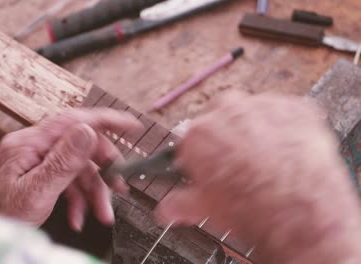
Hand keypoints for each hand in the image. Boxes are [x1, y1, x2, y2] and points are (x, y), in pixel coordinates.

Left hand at [0, 108, 141, 229]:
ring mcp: (34, 160)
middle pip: (80, 146)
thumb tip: (86, 132)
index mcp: (30, 144)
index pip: (74, 120)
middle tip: (118, 187)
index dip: (106, 120)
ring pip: (76, 167)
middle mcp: (33, 146)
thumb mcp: (35, 192)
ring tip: (102, 213)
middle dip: (103, 170)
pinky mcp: (36, 174)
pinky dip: (77, 197)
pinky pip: (65, 180)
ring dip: (93, 191)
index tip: (131, 125)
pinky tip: (79, 216)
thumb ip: (63, 162)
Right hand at [155, 91, 360, 262]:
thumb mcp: (205, 209)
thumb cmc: (249, 206)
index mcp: (198, 133)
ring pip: (254, 115)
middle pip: (223, 122)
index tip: (211, 170)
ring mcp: (262, 105)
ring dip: (259, 132)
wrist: (299, 207)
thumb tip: (167, 208)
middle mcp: (226, 110)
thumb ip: (179, 203)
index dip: (202, 158)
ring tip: (270, 161)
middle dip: (229, 140)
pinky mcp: (295, 106)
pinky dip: (288, 129)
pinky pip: (287, 114)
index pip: (192, 140)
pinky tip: (290, 152)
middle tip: (242, 167)